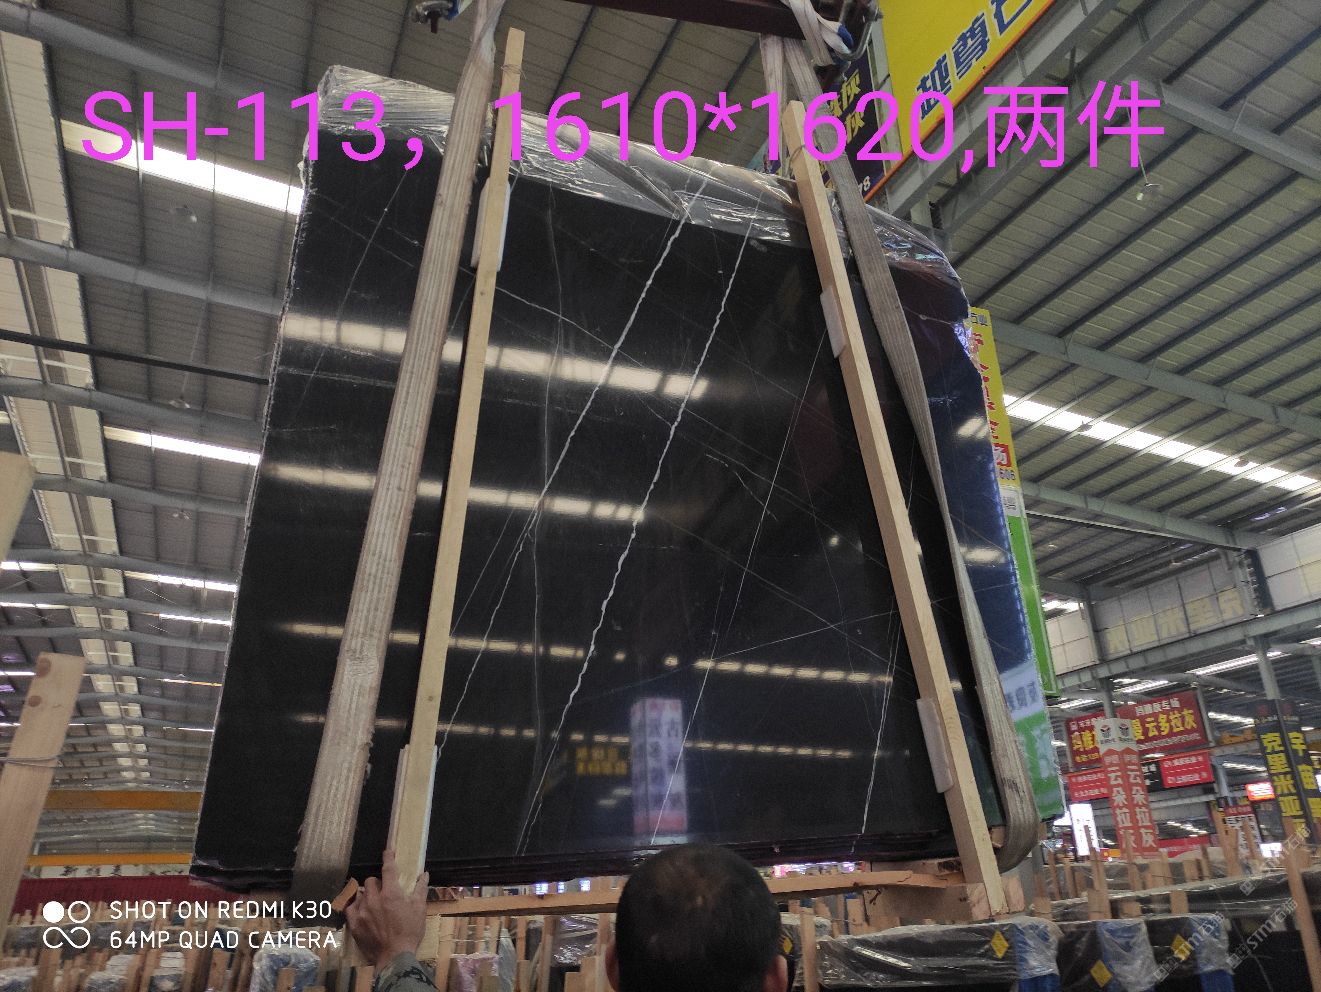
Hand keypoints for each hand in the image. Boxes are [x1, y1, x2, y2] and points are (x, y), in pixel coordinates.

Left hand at [346, 850, 429, 969]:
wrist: (394, 957)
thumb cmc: (410, 932)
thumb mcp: (419, 910)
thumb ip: (420, 890)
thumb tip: (424, 874)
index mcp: (391, 894)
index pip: (388, 869)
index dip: (388, 858)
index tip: (387, 851)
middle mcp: (374, 899)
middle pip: (371, 881)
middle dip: (377, 882)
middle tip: (384, 890)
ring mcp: (362, 912)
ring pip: (360, 893)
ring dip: (366, 894)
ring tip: (372, 901)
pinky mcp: (354, 924)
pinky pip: (350, 908)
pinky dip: (355, 905)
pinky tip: (360, 909)